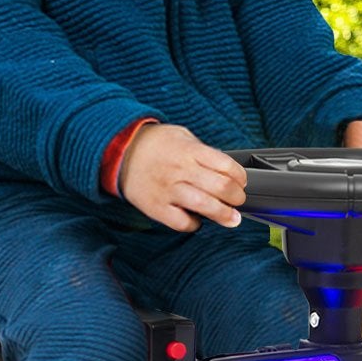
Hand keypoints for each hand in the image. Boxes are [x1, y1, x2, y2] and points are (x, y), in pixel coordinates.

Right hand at [118, 123, 246, 231]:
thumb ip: (203, 151)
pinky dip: (194, 224)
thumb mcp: (182, 135)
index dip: (240, 177)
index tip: (241, 182)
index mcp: (190, 151)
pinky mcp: (156, 207)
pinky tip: (196, 219)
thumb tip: (225, 169)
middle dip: (236, 197)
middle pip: (220, 187)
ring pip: (204, 206)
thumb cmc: (154, 144)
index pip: (226, 166)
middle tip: (238, 200)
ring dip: (223, 214)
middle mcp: (181, 170)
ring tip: (231, 218)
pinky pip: (181, 222)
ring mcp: (168, 190)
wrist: (120, 151)